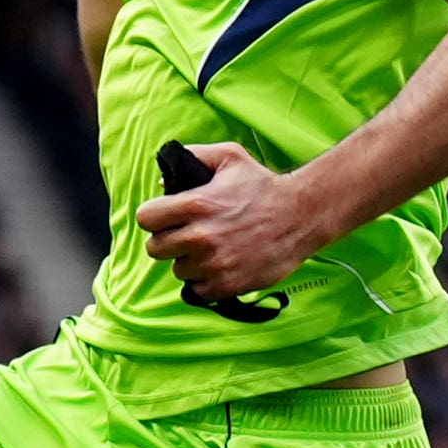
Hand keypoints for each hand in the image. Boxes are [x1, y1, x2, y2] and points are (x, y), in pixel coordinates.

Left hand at [135, 143, 313, 300]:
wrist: (301, 216)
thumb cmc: (263, 185)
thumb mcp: (229, 157)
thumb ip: (193, 157)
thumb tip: (164, 179)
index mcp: (196, 204)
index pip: (146, 218)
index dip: (154, 217)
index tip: (166, 217)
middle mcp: (202, 236)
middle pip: (155, 248)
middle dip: (167, 240)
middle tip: (185, 235)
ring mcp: (215, 263)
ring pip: (178, 270)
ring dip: (188, 261)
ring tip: (209, 249)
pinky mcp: (228, 284)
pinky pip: (197, 290)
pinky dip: (204, 281)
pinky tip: (218, 266)